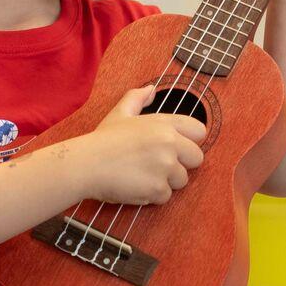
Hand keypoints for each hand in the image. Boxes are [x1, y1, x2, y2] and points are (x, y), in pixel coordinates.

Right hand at [81, 85, 205, 205]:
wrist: (86, 164)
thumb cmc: (102, 140)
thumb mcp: (120, 113)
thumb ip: (137, 98)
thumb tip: (151, 89)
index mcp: (164, 124)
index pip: (199, 131)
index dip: (189, 141)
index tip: (176, 148)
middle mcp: (170, 143)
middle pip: (196, 158)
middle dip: (181, 164)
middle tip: (157, 165)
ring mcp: (165, 166)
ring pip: (181, 180)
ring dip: (165, 182)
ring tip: (142, 175)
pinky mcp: (158, 188)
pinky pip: (165, 196)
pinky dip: (152, 196)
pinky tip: (135, 186)